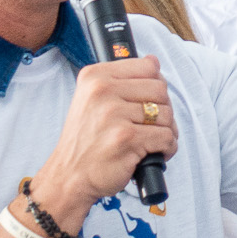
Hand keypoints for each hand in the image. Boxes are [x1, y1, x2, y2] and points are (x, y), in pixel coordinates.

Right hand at [34, 57, 177, 228]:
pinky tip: (153, 153)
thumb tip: (153, 61)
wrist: (69, 176)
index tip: (146, 101)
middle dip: (163, 111)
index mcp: (95, 76)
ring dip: (167, 131)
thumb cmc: (86, 140)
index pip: (148, 66)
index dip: (155, 86)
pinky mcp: (126, 139)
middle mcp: (102, 91)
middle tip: (150, 126)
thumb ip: (122, 80)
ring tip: (149, 142)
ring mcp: (114, 115)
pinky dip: (167, 148)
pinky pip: (167, 137)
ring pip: (166, 115)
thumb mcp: (92, 100)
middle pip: (161, 90)